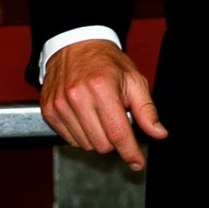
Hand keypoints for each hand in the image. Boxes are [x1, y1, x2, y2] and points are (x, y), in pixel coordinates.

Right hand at [40, 38, 167, 170]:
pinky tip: (85, 115)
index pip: (118, 132)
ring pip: (85, 145)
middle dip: (114, 138)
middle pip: (102, 144)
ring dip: (97, 136)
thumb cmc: (106, 61)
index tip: (137, 162)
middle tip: (115, 117)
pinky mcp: (49, 111)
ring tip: (99, 113)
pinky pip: (69, 139)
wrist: (77, 45)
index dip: (130, 151)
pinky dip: (81, 134)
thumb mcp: (133, 79)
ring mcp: (60, 105)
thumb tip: (159, 133)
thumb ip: (146, 109)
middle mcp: (78, 96)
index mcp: (102, 87)